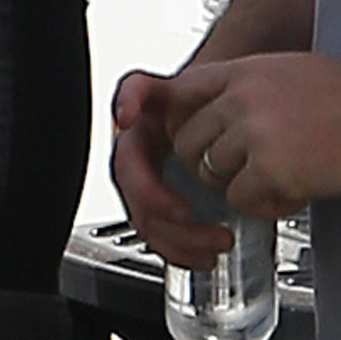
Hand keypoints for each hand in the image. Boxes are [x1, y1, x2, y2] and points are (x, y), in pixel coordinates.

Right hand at [108, 68, 233, 266]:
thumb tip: (122, 112)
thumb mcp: (169, 81)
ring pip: (153, 228)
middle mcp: (139, 167)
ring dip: (181, 245)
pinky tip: (206, 258)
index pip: (129, 174)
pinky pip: (166, 237)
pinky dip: (184, 251)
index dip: (152, 195)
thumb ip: (137, 88)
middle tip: (216, 235)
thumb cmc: (198, 90)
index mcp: (133, 140)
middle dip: (175, 227)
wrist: (218, 97)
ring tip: (217, 248)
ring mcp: (153, 189)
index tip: (185, 211)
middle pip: (143, 208)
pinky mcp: (168, 207)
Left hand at [157, 52, 340, 214]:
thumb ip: (253, 90)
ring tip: (276, 183)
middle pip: (187, 141)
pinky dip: (264, 206)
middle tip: (239, 172)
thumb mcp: (292, 72)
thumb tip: (227, 114)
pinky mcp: (270, 169)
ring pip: (210, 175)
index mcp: (246, 72)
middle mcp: (242, 98)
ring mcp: (254, 133)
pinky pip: (241, 201)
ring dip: (239, 187)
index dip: (184, 122)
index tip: (197, 139)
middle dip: (208, 165)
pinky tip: (293, 194)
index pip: (182, 93)